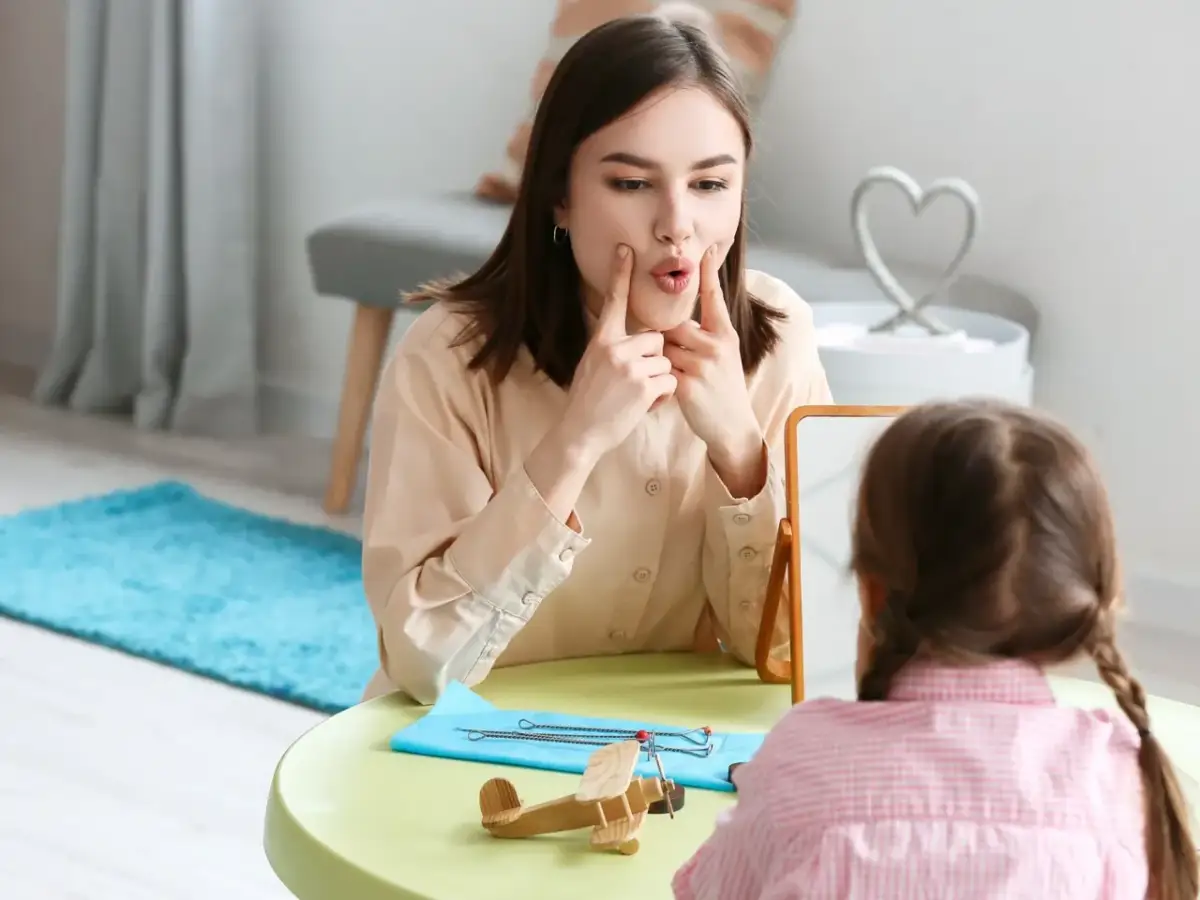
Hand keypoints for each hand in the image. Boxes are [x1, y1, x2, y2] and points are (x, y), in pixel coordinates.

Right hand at [555, 245, 676, 462]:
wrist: (580, 433)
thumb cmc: (587, 402)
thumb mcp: (591, 365)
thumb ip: (611, 348)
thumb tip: (633, 337)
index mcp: (601, 341)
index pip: (613, 302)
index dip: (620, 275)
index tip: (626, 249)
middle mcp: (615, 349)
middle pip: (655, 339)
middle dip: (654, 360)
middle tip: (636, 381)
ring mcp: (630, 367)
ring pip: (665, 361)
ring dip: (659, 380)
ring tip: (637, 397)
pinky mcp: (644, 387)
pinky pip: (669, 382)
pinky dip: (663, 397)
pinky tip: (644, 407)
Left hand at [663, 245, 765, 492]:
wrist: (732, 425)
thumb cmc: (723, 389)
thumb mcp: (725, 356)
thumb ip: (707, 336)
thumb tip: (681, 319)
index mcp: (725, 334)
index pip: (714, 298)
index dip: (709, 273)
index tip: (706, 249)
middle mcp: (716, 345)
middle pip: (674, 325)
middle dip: (666, 339)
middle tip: (672, 358)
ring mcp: (703, 364)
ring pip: (664, 347)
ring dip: (660, 359)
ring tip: (672, 377)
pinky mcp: (688, 384)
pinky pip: (661, 370)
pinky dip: (658, 378)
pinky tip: (664, 391)